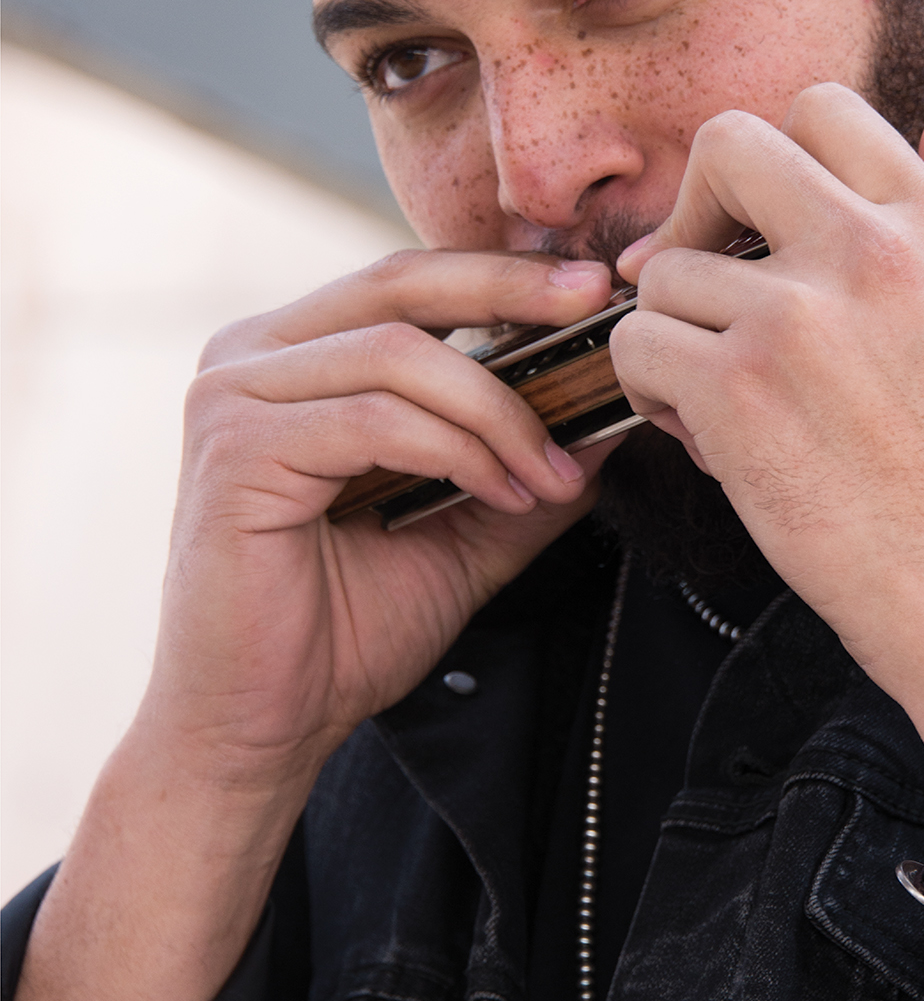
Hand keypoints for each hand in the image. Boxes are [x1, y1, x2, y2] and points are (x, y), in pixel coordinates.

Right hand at [1, 246, 616, 1000]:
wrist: (264, 726)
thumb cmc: (344, 631)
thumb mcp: (465, 530)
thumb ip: (525, 463)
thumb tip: (613, 409)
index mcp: (295, 358)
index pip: (410, 282)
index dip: (505, 274)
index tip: (596, 285)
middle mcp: (251, 356)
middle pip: (400, 284)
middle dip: (513, 293)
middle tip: (598, 312)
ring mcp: (233, 396)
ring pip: (401, 355)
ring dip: (501, 413)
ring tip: (553, 476)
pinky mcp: (235, 448)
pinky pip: (375, 417)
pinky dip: (458, 449)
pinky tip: (504, 491)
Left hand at [613, 84, 923, 815]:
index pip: (823, 110)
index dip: (774, 162)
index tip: (759, 229)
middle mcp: (867, 250)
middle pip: (727, 146)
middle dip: (696, 210)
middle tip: (699, 281)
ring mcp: (796, 316)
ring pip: (664, 270)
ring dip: (673, 332)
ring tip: (714, 398)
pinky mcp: (736, 389)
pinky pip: (635, 344)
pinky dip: (648, 390)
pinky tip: (699, 434)